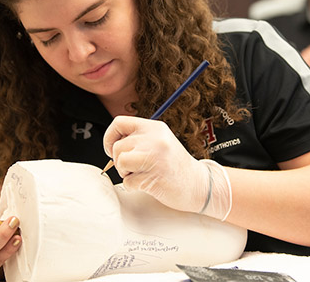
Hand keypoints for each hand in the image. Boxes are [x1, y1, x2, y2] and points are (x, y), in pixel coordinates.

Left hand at [103, 116, 231, 220]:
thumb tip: (111, 144)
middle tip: (135, 168)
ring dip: (125, 173)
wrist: (199, 185)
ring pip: (120, 161)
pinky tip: (149, 184)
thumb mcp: (160, 142)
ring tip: (141, 174)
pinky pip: (128, 182)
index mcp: (155, 127)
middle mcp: (155, 139)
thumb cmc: (175, 166)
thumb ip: (139, 139)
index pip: (119, 123)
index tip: (113, 150)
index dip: (109, 137)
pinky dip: (134, 186)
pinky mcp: (154, 176)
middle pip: (118, 146)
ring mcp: (155, 157)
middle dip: (120, 161)